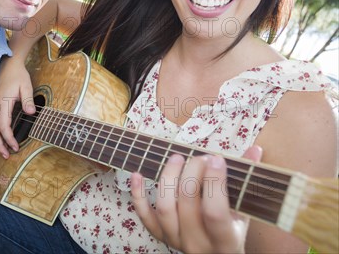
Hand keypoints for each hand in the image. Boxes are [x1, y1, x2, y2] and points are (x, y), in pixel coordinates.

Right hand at [0, 57, 34, 158]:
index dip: (8, 139)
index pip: (3, 126)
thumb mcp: (27, 86)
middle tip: (6, 156)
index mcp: (3, 102)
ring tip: (2, 150)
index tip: (16, 147)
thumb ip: (28, 100)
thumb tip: (31, 113)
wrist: (8, 65)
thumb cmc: (18, 75)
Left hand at [130, 146, 262, 252]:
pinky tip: (137, 174)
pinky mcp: (161, 236)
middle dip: (192, 173)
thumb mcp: (244, 211)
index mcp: (225, 241)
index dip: (214, 183)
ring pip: (165, 209)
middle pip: (187, 204)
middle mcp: (198, 244)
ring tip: (177, 158)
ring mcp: (177, 241)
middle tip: (201, 157)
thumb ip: (247, 180)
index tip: (216, 159)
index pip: (215, 212)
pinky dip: (138, 195)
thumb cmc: (233, 229)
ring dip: (168, 179)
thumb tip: (255, 150)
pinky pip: (145, 217)